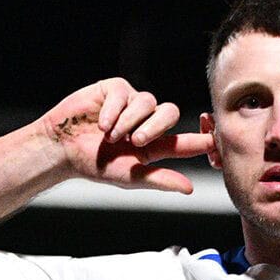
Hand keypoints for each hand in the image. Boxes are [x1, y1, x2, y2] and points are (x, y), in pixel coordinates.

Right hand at [38, 78, 213, 192]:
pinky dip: (114, 110)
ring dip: (130, 120)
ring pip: (148, 102)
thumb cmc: (94, 165)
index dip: (202, 139)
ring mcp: (131, 104)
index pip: (185, 141)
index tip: (217, 139)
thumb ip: (161, 180)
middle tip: (137, 142)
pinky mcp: (115, 90)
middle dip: (156, 127)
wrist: (62, 148)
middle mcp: (147, 122)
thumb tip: (189, 189)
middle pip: (171, 113)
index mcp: (154, 145)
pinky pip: (125, 93)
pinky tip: (101, 123)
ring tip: (111, 135)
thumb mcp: (130, 176)